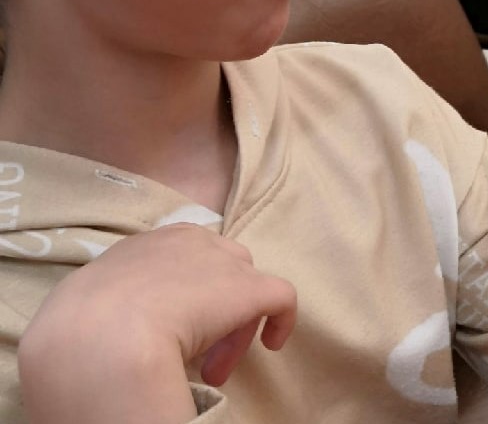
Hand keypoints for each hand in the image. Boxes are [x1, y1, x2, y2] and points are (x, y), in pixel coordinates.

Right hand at [19, 225, 296, 422]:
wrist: (101, 336)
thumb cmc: (84, 327)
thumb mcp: (92, 304)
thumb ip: (118, 303)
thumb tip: (127, 327)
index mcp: (148, 243)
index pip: (178, 263)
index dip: (180, 300)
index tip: (168, 335)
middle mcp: (190, 241)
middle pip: (216, 271)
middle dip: (209, 313)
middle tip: (195, 358)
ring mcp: (223, 262)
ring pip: (244, 287)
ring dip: (232, 326)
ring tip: (213, 368)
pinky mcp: (251, 288)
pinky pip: (282, 297)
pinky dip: (282, 320)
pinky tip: (272, 344)